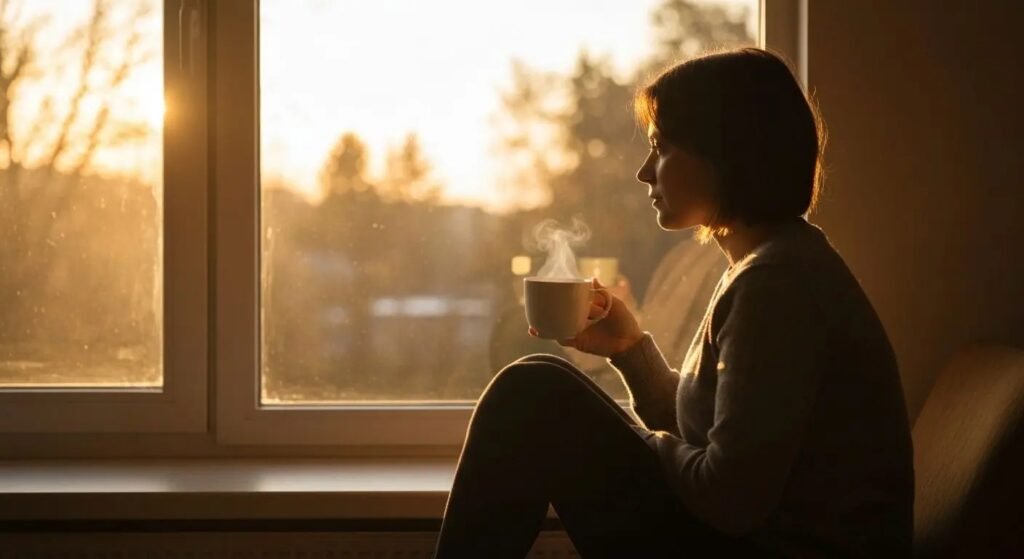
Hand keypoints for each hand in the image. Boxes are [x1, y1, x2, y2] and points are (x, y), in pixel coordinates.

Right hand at [529, 278, 643, 357]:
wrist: (629, 343)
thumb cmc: (625, 321)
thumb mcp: (615, 303)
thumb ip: (603, 292)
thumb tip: (592, 278)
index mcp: (588, 307)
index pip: (571, 299)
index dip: (561, 295)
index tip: (548, 289)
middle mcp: (580, 318)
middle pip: (561, 312)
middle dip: (547, 309)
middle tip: (536, 303)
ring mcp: (578, 330)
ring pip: (558, 325)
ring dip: (544, 324)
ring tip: (532, 320)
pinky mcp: (578, 342)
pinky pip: (562, 338)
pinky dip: (551, 335)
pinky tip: (541, 331)